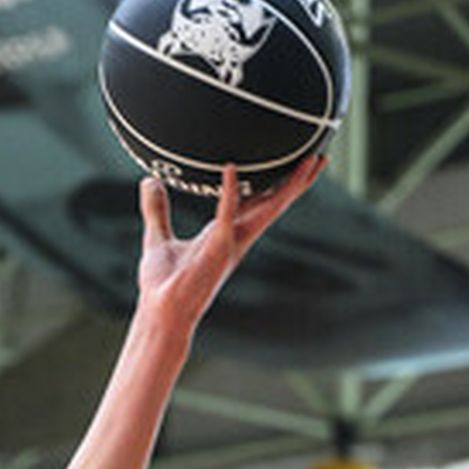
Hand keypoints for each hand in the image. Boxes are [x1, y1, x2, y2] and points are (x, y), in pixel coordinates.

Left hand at [135, 155, 324, 335]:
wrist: (159, 314)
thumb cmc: (161, 285)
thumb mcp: (158, 238)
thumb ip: (157, 210)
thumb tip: (149, 182)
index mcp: (224, 235)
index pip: (254, 202)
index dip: (272, 182)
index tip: (290, 162)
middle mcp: (234, 238)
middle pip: (273, 203)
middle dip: (296, 181)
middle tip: (319, 155)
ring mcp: (229, 243)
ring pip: (268, 207)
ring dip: (289, 185)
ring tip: (311, 160)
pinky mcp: (216, 248)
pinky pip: (225, 213)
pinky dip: (228, 191)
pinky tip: (230, 167)